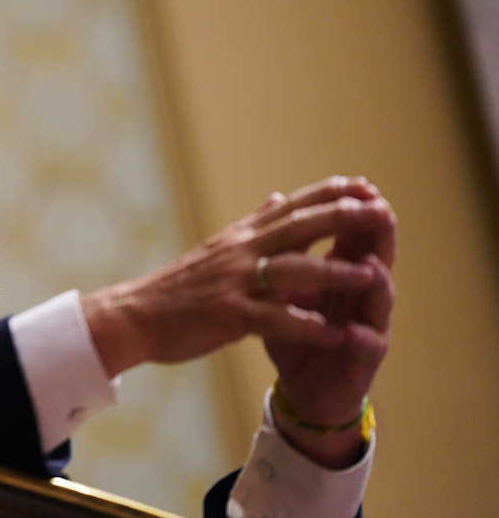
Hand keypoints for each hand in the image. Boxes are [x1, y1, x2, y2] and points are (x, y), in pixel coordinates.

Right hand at [81, 176, 393, 379]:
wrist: (135, 315)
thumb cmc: (179, 286)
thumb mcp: (218, 248)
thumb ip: (253, 224)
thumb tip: (278, 197)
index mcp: (242, 236)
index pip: (292, 207)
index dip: (329, 195)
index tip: (365, 185)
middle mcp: (240, 252)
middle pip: (297, 229)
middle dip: (342, 218)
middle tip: (381, 212)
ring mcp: (233, 283)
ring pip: (289, 271)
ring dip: (332, 272)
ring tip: (370, 275)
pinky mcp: (226, 316)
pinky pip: (272, 319)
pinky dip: (303, 324)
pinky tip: (332, 332)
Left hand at [258, 182, 394, 466]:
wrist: (298, 387)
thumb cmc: (294, 332)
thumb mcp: (281, 285)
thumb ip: (281, 246)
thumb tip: (275, 199)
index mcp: (339, 275)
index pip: (352, 236)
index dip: (355, 212)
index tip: (355, 185)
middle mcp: (358, 297)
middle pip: (373, 259)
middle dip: (378, 236)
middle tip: (380, 211)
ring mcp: (365, 328)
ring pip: (377, 301)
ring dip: (376, 284)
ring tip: (371, 267)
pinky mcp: (360, 362)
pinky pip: (365, 348)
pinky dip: (361, 338)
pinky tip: (353, 331)